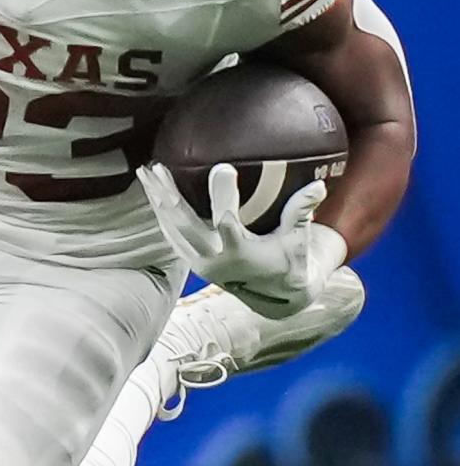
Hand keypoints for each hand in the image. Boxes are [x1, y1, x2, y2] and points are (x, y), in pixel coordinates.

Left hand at [137, 161, 347, 318]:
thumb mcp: (298, 240)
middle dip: (169, 195)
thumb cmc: (290, 261)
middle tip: (157, 167)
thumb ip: (302, 212)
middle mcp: (216, 260)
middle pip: (185, 224)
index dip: (224, 196)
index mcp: (242, 254)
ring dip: (157, 201)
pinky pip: (170, 236)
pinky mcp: (193, 262)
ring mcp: (200, 263)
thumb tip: (319, 186)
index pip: (229, 222)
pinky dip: (161, 214)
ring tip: (146, 172)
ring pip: (171, 228)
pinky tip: (153, 193)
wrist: (277, 298)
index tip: (220, 167)